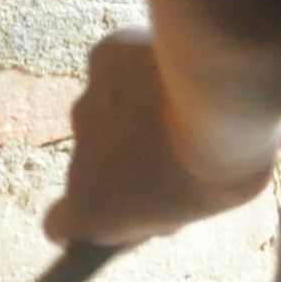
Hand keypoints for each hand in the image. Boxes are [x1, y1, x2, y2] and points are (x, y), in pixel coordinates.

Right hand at [41, 27, 271, 247]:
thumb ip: (167, 200)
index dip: (89, 216)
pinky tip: (178, 64)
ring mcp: (88, 103)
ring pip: (108, 110)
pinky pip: (120, 64)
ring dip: (135, 108)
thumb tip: (166, 187)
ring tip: (185, 100)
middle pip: (96, 162)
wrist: (221, 99)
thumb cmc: (219, 168)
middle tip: (177, 144)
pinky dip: (141, 65)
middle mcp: (79, 159)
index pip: (60, 224)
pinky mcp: (104, 57)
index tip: (123, 207)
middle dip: (128, 154)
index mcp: (94, 209)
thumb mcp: (199, 205)